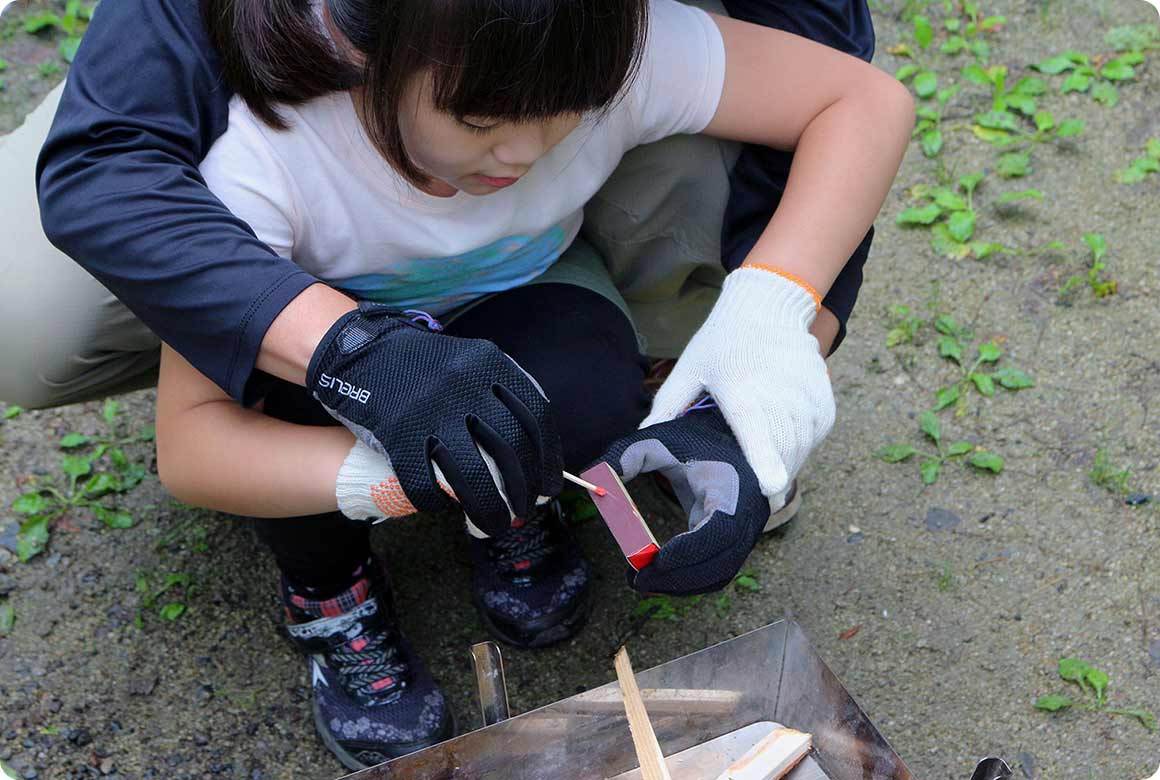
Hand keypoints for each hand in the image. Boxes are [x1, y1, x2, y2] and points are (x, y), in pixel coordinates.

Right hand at [308, 304, 562, 535]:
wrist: (359, 349)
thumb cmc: (421, 364)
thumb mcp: (469, 361)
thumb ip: (500, 392)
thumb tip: (533, 446)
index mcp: (489, 364)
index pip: (535, 417)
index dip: (548, 458)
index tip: (550, 485)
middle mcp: (465, 385)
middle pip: (510, 449)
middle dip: (523, 489)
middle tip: (525, 510)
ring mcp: (431, 410)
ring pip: (472, 474)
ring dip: (489, 508)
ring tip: (496, 524)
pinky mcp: (399, 432)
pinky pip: (424, 481)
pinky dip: (436, 502)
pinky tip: (443, 507)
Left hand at [601, 405, 772, 594]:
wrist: (724, 443)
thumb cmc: (690, 442)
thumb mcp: (657, 440)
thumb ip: (627, 454)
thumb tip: (595, 476)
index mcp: (732, 486)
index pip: (720, 528)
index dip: (690, 550)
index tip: (654, 560)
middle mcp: (748, 513)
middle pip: (721, 559)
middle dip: (678, 576)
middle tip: (638, 579)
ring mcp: (746, 531)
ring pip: (720, 573)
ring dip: (682, 584)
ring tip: (643, 582)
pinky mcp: (735, 542)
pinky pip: (717, 571)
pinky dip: (690, 581)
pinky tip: (659, 579)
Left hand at [641, 266, 834, 506]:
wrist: (768, 307)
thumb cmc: (722, 342)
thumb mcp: (689, 369)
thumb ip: (667, 406)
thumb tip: (642, 437)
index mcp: (740, 390)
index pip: (756, 430)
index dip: (764, 462)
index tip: (770, 488)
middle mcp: (778, 392)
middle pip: (781, 450)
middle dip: (771, 479)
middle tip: (760, 499)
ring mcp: (804, 394)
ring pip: (801, 446)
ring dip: (788, 465)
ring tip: (772, 474)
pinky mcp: (822, 396)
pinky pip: (816, 434)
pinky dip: (804, 447)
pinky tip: (788, 448)